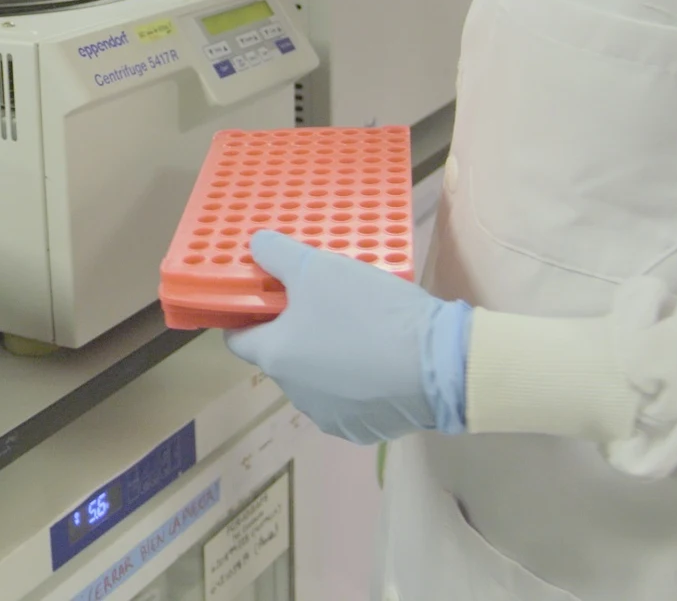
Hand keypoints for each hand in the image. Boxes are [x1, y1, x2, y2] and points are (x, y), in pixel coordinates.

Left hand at [225, 231, 471, 444]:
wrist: (438, 365)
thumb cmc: (367, 312)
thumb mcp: (319, 268)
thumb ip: (279, 255)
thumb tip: (255, 246)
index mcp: (276, 357)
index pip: (238, 339)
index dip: (247, 316)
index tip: (266, 297)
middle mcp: (294, 393)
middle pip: (283, 357)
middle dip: (296, 331)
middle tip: (325, 302)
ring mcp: (329, 416)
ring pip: (317, 380)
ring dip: (327, 358)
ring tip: (359, 328)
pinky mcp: (363, 430)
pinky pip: (350, 400)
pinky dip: (357, 382)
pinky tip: (381, 360)